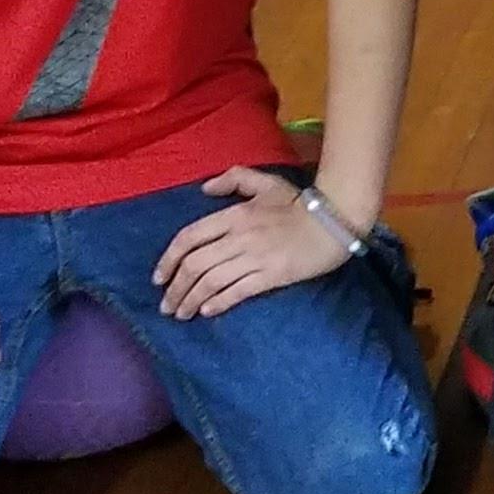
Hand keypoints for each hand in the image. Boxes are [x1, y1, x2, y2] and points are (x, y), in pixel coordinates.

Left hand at [152, 166, 355, 319]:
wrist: (334, 222)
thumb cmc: (299, 204)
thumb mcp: (266, 183)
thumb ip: (234, 179)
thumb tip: (204, 189)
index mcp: (235, 216)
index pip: (189, 238)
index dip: (168, 259)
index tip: (158, 277)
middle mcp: (239, 239)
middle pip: (195, 266)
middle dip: (175, 289)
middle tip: (166, 305)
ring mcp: (255, 259)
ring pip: (211, 283)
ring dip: (190, 301)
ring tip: (181, 314)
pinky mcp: (271, 277)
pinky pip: (236, 293)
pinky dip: (217, 304)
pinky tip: (207, 312)